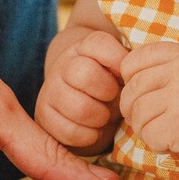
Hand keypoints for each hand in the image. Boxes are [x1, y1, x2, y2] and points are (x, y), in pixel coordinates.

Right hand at [35, 30, 126, 152]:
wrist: (83, 107)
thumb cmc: (109, 87)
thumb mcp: (120, 72)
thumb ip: (130, 67)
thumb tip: (134, 76)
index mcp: (83, 48)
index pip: (98, 43)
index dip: (117, 59)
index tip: (124, 75)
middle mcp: (62, 66)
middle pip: (85, 74)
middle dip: (108, 92)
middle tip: (113, 98)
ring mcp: (49, 91)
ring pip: (79, 107)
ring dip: (100, 117)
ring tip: (104, 116)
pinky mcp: (44, 117)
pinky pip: (71, 131)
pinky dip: (89, 136)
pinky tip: (93, 130)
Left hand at [119, 42, 178, 172]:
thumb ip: (169, 68)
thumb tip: (125, 77)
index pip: (135, 59)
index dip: (130, 79)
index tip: (142, 95)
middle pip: (132, 89)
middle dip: (134, 110)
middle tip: (151, 122)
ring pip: (137, 113)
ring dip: (145, 129)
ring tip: (165, 134)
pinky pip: (149, 135)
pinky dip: (157, 145)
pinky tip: (174, 144)